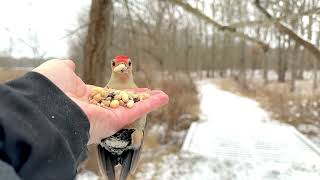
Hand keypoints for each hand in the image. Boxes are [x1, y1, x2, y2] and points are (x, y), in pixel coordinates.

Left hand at [33, 59, 168, 143]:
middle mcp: (96, 110)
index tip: (128, 86)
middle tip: (149, 92)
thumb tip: (70, 64)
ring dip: (148, 102)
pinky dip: (151, 105)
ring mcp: (106, 117)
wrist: (46, 105)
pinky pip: (136, 111)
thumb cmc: (50, 88)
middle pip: (122, 102)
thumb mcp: (58, 70)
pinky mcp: (115, 121)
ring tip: (162, 96)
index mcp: (84, 98)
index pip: (106, 95)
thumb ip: (67, 68)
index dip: (119, 90)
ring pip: (132, 108)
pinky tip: (163, 98)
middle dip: (136, 98)